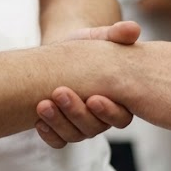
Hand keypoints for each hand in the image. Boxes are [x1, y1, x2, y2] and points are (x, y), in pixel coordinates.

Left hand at [35, 21, 138, 148]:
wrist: (62, 54)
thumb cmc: (87, 47)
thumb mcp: (100, 37)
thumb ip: (117, 34)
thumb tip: (133, 28)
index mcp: (119, 101)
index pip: (120, 118)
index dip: (108, 111)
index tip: (93, 98)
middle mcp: (101, 118)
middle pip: (94, 128)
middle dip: (76, 112)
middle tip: (59, 92)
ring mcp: (81, 125)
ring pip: (74, 135)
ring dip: (58, 122)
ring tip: (42, 103)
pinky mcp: (61, 128)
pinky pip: (58, 141)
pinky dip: (48, 134)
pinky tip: (37, 121)